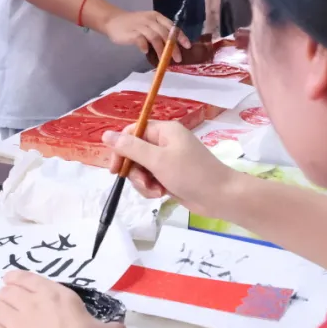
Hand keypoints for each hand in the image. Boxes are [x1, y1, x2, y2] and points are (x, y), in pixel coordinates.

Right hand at [101, 10, 190, 63]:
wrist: (112, 20)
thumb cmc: (133, 24)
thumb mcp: (148, 24)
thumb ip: (159, 32)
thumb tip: (172, 47)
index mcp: (156, 17)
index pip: (172, 27)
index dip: (180, 36)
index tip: (187, 46)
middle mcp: (150, 20)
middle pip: (165, 34)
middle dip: (173, 47)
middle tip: (177, 58)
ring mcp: (140, 25)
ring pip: (155, 37)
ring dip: (161, 50)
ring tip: (164, 60)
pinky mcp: (131, 32)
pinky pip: (140, 39)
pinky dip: (144, 46)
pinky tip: (146, 52)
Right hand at [102, 122, 238, 217]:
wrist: (221, 197)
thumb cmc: (191, 174)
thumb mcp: (158, 160)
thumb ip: (130, 148)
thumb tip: (105, 135)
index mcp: (164, 131)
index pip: (132, 133)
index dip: (121, 150)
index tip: (115, 169)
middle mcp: (165, 142)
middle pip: (134, 153)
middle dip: (135, 171)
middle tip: (143, 183)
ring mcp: (168, 160)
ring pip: (141, 169)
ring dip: (143, 182)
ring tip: (156, 191)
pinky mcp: (170, 175)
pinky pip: (150, 179)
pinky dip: (152, 188)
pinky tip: (161, 194)